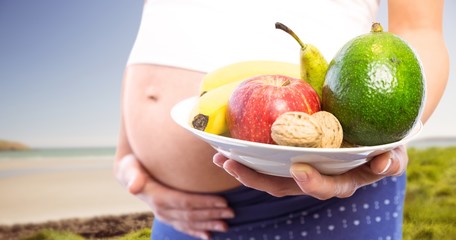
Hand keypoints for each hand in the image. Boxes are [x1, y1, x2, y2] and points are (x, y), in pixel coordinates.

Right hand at [114, 154, 234, 239]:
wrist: (128, 174)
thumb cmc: (133, 165)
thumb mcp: (130, 167)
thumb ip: (133, 175)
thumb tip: (132, 187)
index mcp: (157, 197)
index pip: (185, 201)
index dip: (204, 203)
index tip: (223, 201)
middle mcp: (161, 210)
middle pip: (191, 214)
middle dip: (212, 214)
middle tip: (231, 212)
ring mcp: (165, 216)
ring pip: (190, 222)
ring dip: (209, 224)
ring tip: (226, 225)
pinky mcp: (168, 217)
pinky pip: (184, 226)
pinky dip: (197, 232)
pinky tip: (209, 236)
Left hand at [213, 145, 406, 199]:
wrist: (371, 126)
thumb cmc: (383, 140)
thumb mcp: (394, 149)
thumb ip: (392, 158)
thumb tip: (384, 163)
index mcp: (341, 179)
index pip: (325, 187)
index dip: (312, 183)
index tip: (300, 168)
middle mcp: (316, 177)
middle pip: (284, 186)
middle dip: (257, 179)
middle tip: (232, 163)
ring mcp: (299, 167)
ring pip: (268, 175)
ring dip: (244, 168)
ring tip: (220, 156)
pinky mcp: (288, 154)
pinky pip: (265, 158)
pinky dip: (247, 154)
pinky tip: (227, 144)